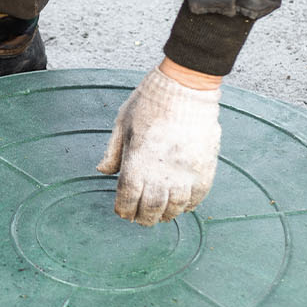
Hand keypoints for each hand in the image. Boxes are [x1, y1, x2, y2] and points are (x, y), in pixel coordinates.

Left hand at [97, 63, 220, 225]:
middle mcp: (162, 171)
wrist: (185, 87)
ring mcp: (185, 171)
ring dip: (166, 215)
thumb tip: (102, 171)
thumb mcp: (122, 123)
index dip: (124, 209)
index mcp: (137, 161)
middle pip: (152, 208)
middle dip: (144, 217)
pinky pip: (197, 196)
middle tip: (141, 220)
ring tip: (161, 216)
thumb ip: (113, 152)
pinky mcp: (204, 167)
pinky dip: (188, 205)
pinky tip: (181, 205)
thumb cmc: (150, 102)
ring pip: (175, 206)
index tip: (123, 212)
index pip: (128, 197)